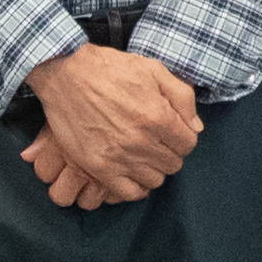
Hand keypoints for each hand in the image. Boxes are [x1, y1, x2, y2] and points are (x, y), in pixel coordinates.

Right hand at [21, 44, 203, 203]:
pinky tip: (131, 171)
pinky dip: (135, 186)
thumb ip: (182, 97)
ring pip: (154, 180)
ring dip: (152, 168)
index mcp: (158, 116)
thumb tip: (195, 127)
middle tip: (155, 140)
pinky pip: (129, 192)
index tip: (171, 131)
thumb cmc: (109, 69)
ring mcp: (119, 157)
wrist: (65, 74)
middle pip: (173, 164)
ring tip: (141, 153)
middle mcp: (141, 141)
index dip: (183, 136)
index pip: (188, 144)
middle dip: (169, 152)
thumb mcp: (154, 69)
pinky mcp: (98, 167)